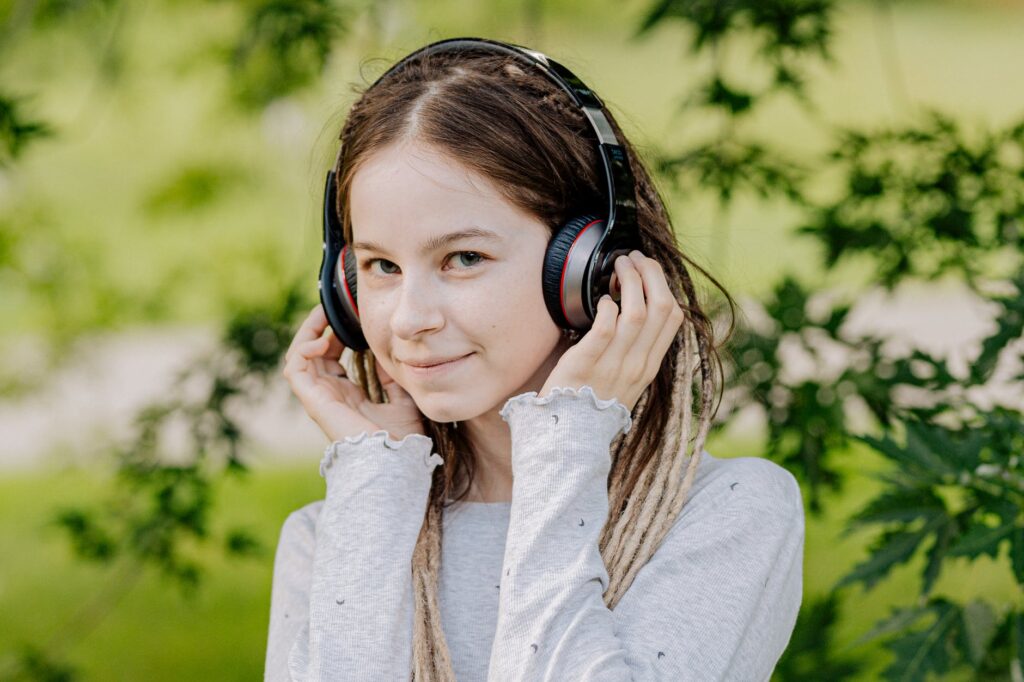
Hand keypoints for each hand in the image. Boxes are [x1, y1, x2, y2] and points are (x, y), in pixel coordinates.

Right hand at [281, 304, 425, 443]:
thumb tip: (386, 355)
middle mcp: (329, 395)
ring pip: (299, 357)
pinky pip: (295, 369)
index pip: (330, 359)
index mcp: (346, 395)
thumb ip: (393, 378)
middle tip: (332, 308)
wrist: (395, 459)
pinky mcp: (314, 401)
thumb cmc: (399, 438)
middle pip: (312, 354)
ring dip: (307, 333)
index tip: (348, 318)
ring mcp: (319, 398)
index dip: (333, 336)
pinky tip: (321, 341)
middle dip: (318, 328)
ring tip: (322, 315)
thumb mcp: (402, 399)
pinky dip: (303, 350)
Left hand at [539, 250, 683, 411]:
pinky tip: (601, 302)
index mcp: (649, 366)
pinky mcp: (585, 365)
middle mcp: (637, 364)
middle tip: (632, 259)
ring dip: (628, 282)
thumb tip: (633, 315)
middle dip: (649, 274)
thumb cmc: (593, 405)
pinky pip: (604, 329)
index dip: (663, 286)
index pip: (673, 318)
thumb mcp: (626, 381)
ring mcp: (613, 365)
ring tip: (617, 268)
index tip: (648, 271)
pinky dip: (606, 309)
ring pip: (635, 313)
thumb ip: (634, 352)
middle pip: (660, 307)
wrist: (571, 439)